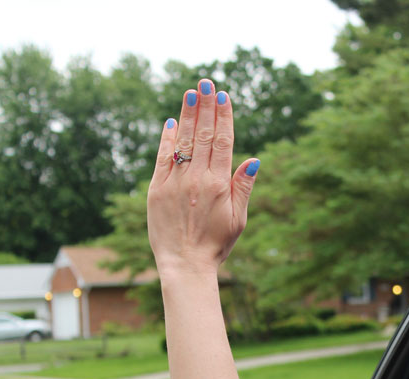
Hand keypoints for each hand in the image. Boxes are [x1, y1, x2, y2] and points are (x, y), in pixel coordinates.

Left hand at [147, 79, 259, 275]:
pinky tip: (170, 122)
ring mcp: (174, 183)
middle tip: (206, 83)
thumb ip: (243, 186)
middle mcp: (196, 179)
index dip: (224, 117)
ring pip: (182, 142)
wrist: (185, 265)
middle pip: (202, 135)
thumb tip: (253, 159)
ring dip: (187, 115)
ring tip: (190, 93)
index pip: (223, 141)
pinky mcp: (155, 191)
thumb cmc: (216, 245)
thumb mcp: (238, 218)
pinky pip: (162, 158)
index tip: (223, 96)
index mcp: (218, 185)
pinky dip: (166, 139)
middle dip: (205, 106)